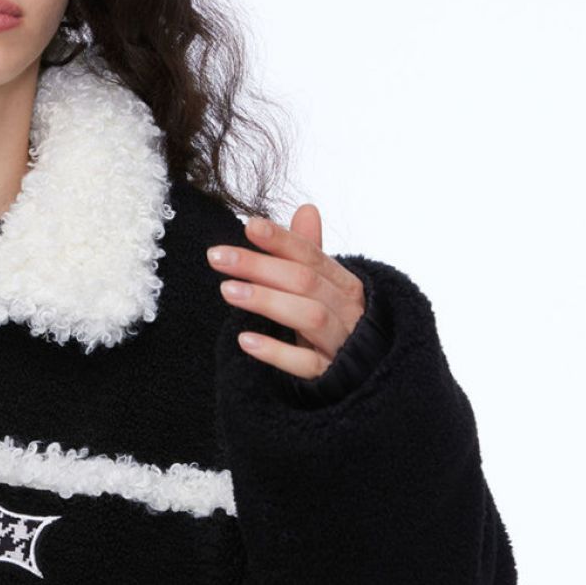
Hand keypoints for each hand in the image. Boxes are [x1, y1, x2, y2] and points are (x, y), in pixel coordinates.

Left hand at [207, 204, 365, 379]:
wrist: (367, 375)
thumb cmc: (339, 327)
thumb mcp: (326, 289)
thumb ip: (311, 254)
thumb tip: (306, 208)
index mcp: (345, 285)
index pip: (311, 256)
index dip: (281, 240)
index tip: (247, 226)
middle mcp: (348, 310)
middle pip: (304, 282)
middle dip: (260, 266)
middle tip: (218, 257)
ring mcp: (340, 343)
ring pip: (309, 317)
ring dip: (267, 301)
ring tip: (227, 291)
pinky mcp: (330, 375)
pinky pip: (306, 364)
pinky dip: (276, 352)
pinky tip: (246, 340)